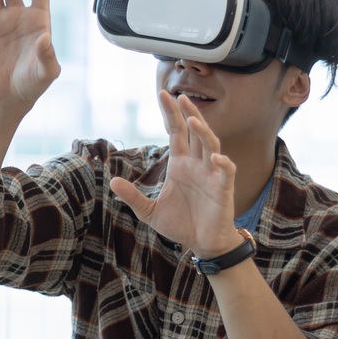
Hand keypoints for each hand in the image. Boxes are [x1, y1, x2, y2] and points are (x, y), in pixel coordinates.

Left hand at [108, 92, 241, 258]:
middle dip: (188, 114)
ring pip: (211, 146)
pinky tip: (215, 158)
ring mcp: (212, 175)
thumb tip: (111, 182)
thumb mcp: (149, 212)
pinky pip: (226, 172)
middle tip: (179, 96)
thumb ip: (133, 197)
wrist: (202, 244)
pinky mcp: (223, 190)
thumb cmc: (181, 224)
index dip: (171, 114)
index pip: (176, 132)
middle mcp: (197, 165)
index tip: (163, 94)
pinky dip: (223, 164)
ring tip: (192, 120)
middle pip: (195, 132)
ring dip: (203, 132)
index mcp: (180, 165)